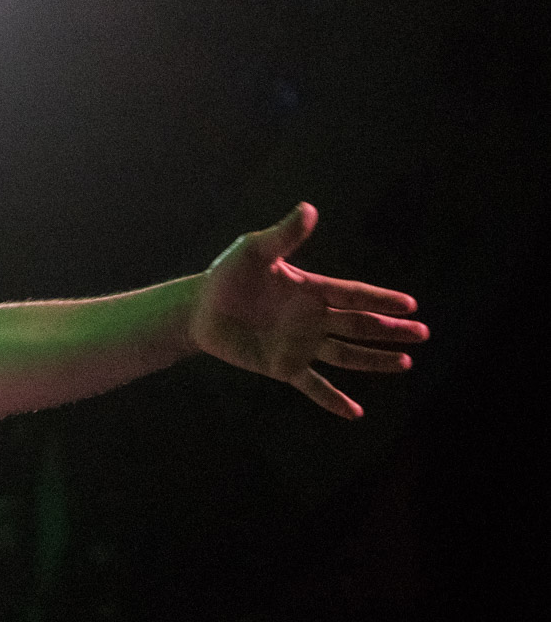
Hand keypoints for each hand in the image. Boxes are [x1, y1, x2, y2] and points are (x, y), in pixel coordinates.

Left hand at [189, 203, 428, 418]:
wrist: (199, 309)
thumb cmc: (227, 276)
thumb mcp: (254, 251)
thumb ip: (283, 235)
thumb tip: (309, 208)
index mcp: (311, 290)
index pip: (353, 295)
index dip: (381, 300)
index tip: (409, 305)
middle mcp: (312, 319)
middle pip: (358, 325)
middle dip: (390, 330)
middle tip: (422, 334)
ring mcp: (300, 344)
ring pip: (346, 354)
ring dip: (373, 360)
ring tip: (404, 363)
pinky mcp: (283, 366)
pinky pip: (313, 385)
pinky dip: (333, 399)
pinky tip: (354, 413)